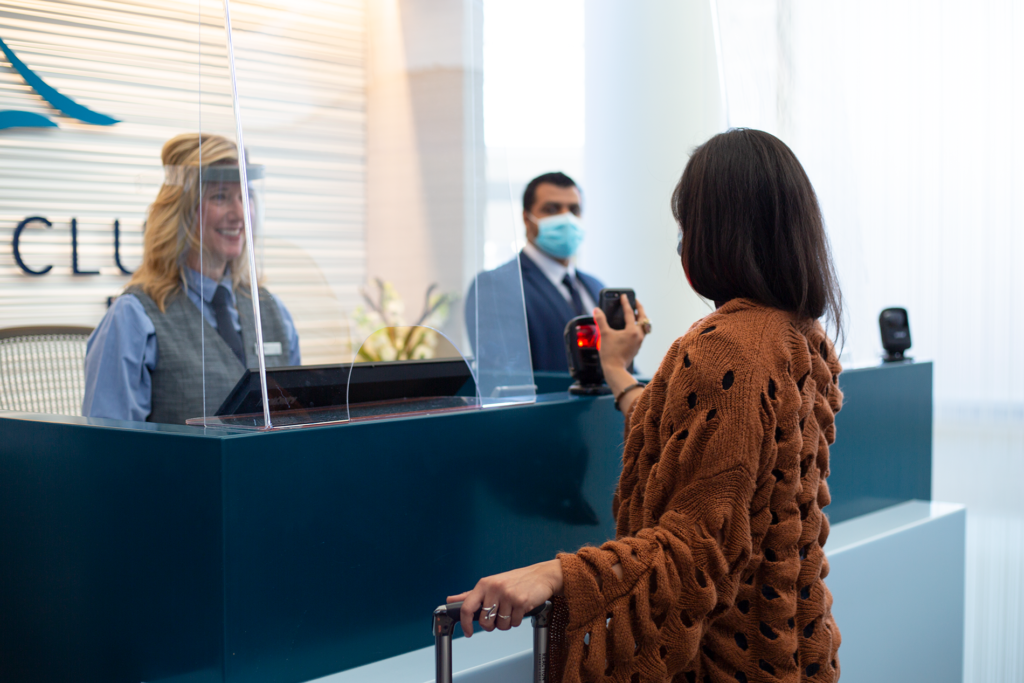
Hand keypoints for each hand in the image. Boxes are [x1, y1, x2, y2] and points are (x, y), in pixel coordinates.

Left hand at [446, 559, 563, 636]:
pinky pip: (514, 623)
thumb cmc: (514, 581)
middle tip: (497, 618)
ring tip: (511, 611)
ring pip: (500, 625)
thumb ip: (470, 594)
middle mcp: (495, 588)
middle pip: (485, 621)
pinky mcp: (521, 602)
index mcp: (484, 584)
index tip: (468, 632)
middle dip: (491, 625)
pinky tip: (519, 610)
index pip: (467, 607)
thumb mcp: (490, 584)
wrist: (540, 576)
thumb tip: (450, 600)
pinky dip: (516, 621)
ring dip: (506, 623)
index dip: (465, 623)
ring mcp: (508, 595)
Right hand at [594, 295, 647, 413]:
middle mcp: (639, 336)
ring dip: (641, 318)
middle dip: (640, 309)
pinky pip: (641, 333)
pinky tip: (632, 327)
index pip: (630, 313)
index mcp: (632, 331)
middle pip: (643, 318)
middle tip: (636, 302)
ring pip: (644, 326)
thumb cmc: (610, 354)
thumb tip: (596, 310)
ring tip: (635, 314)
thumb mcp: (604, 335)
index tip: (624, 296)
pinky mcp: (637, 347)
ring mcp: (639, 342)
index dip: (626, 303)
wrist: (615, 369)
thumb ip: (601, 321)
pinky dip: (638, 327)